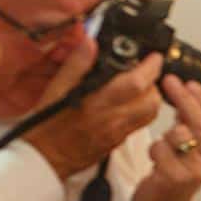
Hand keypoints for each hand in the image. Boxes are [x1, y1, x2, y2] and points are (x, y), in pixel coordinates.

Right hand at [25, 44, 162, 179]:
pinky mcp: (119, 141)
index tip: (153, 57)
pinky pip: (140, 124)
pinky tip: (130, 103)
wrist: (45, 158)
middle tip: (145, 72)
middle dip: (154, 83)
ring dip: (151, 97)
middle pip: (152, 100)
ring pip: (150, 113)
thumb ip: (76, 64)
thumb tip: (90, 41)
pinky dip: (143, 110)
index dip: (150, 67)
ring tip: (140, 86)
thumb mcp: (55, 89)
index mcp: (98, 103)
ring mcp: (119, 132)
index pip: (137, 83)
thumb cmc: (46, 125)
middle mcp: (113, 119)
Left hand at [131, 76, 200, 200]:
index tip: (191, 83)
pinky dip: (155, 147)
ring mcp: (195, 171)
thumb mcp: (192, 146)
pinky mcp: (175, 179)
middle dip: (185, 99)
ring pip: (180, 135)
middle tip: (171, 83)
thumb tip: (185, 92)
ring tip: (165, 137)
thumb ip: (192, 123)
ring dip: (167, 130)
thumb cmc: (176, 171)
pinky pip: (161, 149)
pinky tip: (156, 154)